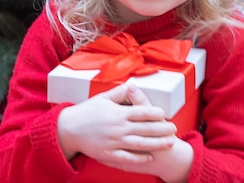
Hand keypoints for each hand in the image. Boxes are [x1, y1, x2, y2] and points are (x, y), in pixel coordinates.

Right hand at [57, 83, 176, 166]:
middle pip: (145, 128)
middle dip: (162, 129)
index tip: (165, 113)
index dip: (155, 113)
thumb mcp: (103, 98)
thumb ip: (119, 93)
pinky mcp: (109, 154)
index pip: (142, 112)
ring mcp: (114, 142)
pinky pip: (127, 157)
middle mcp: (118, 128)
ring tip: (169, 143)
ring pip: (140, 143)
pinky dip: (139, 157)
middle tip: (174, 129)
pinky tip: (150, 156)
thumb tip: (132, 86)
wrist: (68, 129)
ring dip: (157, 143)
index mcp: (118, 113)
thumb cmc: (86, 112)